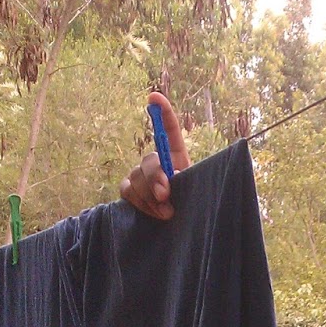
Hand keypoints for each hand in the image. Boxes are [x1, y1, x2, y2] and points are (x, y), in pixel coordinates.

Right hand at [119, 93, 190, 219]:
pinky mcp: (131, 191)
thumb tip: (168, 180)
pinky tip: (153, 213)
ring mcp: (141, 176)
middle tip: (164, 195)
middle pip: (149, 160)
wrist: (186, 228)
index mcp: (177, 157)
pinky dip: (139, 203)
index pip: (170, 131)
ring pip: (136, 176)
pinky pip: (127, 190)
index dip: (163, 113)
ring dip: (149, 197)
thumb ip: (185, 183)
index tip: (155, 97)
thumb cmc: (197, 208)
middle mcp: (157, 162)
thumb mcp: (198, 192)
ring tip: (167, 213)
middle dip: (155, 177)